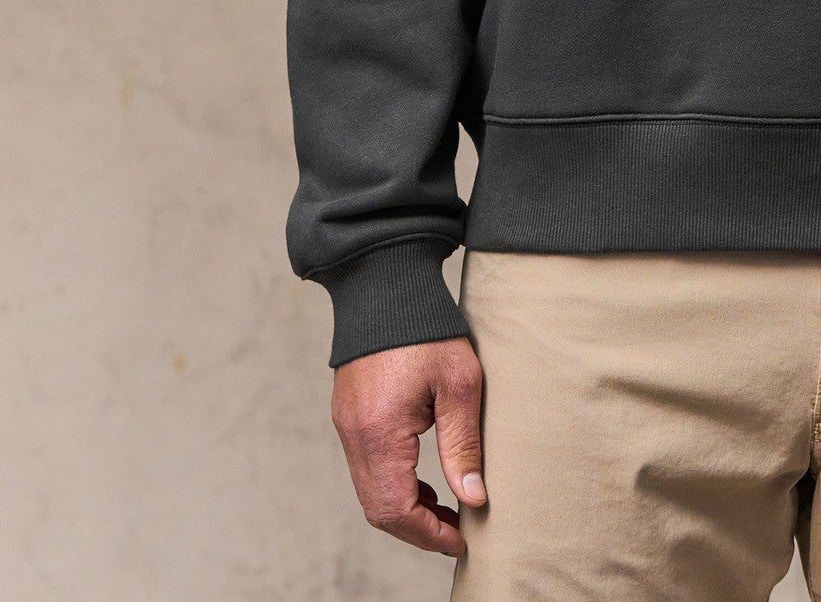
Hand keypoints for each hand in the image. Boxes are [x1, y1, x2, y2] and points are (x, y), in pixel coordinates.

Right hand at [329, 337, 487, 555]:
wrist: (386, 282)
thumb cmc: (427, 327)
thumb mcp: (459, 383)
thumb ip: (462, 444)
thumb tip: (473, 498)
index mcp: (380, 431)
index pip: (396, 509)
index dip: (429, 534)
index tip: (462, 539)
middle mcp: (355, 435)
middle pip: (379, 509)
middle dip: (418, 529)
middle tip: (457, 531)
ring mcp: (347, 425)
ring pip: (370, 492)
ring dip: (406, 508)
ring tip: (447, 509)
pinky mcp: (349, 415)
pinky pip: (367, 467)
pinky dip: (393, 484)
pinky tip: (424, 480)